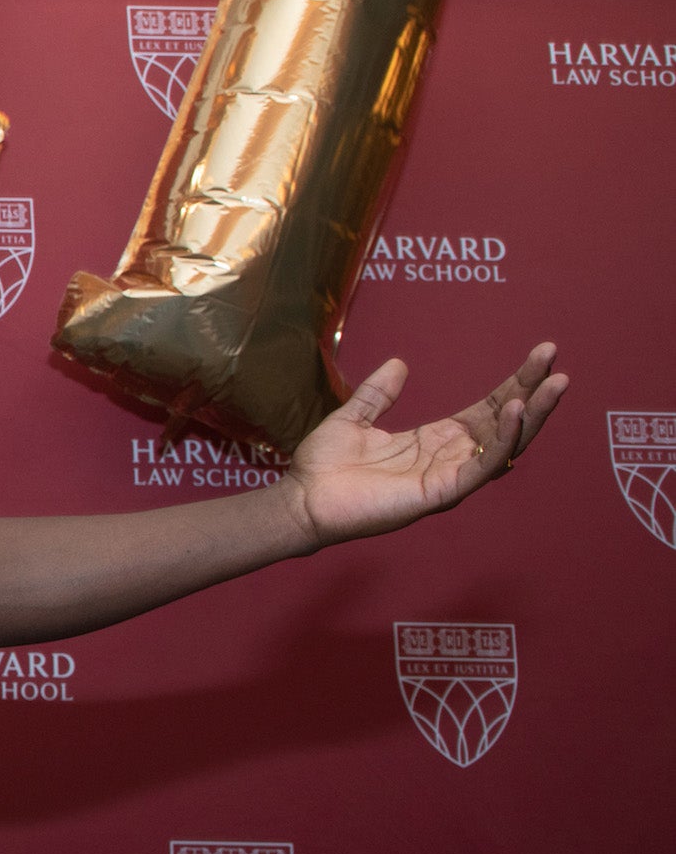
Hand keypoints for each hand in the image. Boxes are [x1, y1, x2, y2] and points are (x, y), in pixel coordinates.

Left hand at [280, 344, 567, 548]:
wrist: (300, 500)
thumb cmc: (323, 467)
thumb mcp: (353, 418)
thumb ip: (378, 394)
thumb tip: (399, 363)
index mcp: (434, 440)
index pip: (488, 408)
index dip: (515, 382)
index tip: (541, 354)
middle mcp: (449, 458)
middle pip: (505, 422)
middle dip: (532, 391)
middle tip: (554, 355)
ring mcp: (448, 477)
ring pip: (504, 444)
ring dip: (531, 414)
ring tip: (553, 383)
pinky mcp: (440, 493)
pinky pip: (482, 467)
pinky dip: (503, 441)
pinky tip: (515, 412)